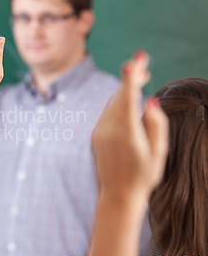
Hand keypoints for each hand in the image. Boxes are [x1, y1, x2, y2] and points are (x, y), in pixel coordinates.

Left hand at [92, 50, 168, 203]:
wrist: (117, 195)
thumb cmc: (143, 176)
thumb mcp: (159, 153)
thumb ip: (156, 125)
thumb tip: (150, 100)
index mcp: (127, 133)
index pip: (128, 98)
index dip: (131, 78)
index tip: (134, 60)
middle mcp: (109, 129)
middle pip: (120, 95)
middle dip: (132, 76)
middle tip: (144, 60)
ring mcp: (100, 132)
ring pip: (113, 102)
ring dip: (126, 89)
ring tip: (141, 76)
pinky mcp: (96, 135)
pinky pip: (108, 112)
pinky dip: (118, 102)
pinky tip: (129, 99)